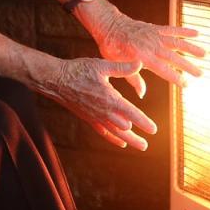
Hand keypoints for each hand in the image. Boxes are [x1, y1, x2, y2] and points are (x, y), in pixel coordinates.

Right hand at [38, 58, 156, 150]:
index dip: (143, 122)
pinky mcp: (88, 118)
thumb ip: (122, 68)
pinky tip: (121, 143)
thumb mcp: (101, 65)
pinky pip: (102, 131)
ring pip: (115, 133)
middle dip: (136, 137)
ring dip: (128, 140)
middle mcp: (103, 111)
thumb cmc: (78, 70)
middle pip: (124, 128)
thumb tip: (139, 63)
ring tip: (140, 146)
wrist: (56, 80)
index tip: (154, 130)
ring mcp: (95, 116)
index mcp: (109, 98)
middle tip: (147, 146)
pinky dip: (112, 138)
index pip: (131, 113)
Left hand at [93, 11, 204, 97]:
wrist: (109, 25)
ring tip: (204, 54)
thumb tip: (142, 94)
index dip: (175, 77)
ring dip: (191, 48)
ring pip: (176, 42)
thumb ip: (132, 78)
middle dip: (188, 66)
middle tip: (200, 74)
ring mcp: (155, 36)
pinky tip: (197, 34)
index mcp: (142, 56)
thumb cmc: (111, 47)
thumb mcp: (117, 64)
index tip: (185, 84)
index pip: (162, 69)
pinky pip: (172, 29)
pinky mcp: (156, 29)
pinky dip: (184, 31)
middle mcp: (151, 45)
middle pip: (173, 57)